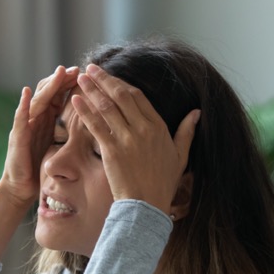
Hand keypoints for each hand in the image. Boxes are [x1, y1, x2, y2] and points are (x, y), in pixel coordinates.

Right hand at [0, 65, 79, 208]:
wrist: (21, 187)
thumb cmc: (39, 167)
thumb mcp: (57, 145)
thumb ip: (66, 130)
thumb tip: (90, 122)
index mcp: (46, 119)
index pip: (59, 95)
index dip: (70, 83)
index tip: (87, 74)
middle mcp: (34, 118)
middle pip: (48, 92)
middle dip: (61, 79)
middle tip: (76, 68)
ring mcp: (24, 126)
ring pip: (36, 100)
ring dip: (47, 86)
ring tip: (58, 73)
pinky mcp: (16, 138)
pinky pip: (20, 118)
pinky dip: (22, 105)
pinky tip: (26, 93)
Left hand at [70, 63, 199, 211]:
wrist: (146, 205)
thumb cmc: (162, 184)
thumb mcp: (180, 156)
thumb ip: (186, 132)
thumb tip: (197, 112)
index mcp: (158, 127)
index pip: (138, 97)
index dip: (122, 84)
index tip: (110, 77)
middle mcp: (143, 129)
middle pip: (121, 96)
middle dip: (104, 79)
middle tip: (91, 67)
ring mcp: (127, 139)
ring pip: (106, 107)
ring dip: (92, 90)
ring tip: (80, 78)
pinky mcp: (112, 151)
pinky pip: (96, 126)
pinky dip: (85, 111)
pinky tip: (76, 100)